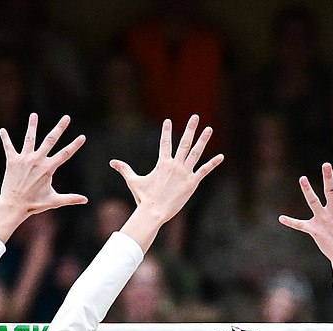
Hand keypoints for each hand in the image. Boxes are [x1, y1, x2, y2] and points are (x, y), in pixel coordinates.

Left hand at [0, 113, 86, 214]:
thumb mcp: (54, 201)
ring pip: (29, 138)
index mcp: (48, 168)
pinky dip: (5, 139)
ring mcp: (24, 159)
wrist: (14, 205)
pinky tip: (2, 130)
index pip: (65, 154)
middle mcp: (37, 160)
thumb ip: (70, 198)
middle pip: (50, 140)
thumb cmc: (34, 204)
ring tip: (33, 115)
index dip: (75, 145)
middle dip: (60, 128)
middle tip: (67, 117)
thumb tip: (86, 200)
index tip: (82, 136)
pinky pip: (9, 147)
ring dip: (32, 126)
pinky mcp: (12, 161)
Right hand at [112, 115, 223, 250]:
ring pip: (196, 153)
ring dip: (203, 140)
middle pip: (184, 143)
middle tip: (195, 116)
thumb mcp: (133, 181)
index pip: (165, 143)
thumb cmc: (143, 198)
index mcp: (162, 163)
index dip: (166, 131)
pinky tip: (221, 156)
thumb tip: (111, 162)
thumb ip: (124, 169)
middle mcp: (175, 165)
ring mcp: (184, 173)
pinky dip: (213, 163)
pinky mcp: (192, 183)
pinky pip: (204, 170)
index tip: (168, 120)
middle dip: (190, 128)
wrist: (154, 212)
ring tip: (209, 128)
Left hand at [279, 160, 332, 278]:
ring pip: (314, 203)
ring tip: (302, 179)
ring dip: (308, 191)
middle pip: (331, 192)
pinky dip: (291, 222)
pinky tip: (280, 218)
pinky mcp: (315, 231)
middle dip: (328, 178)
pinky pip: (301, 226)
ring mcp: (324, 221)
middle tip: (326, 165)